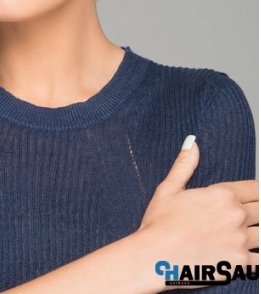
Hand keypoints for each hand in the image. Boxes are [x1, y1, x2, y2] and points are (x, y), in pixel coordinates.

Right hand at [138, 136, 257, 283]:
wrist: (156, 258)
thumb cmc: (160, 223)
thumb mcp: (169, 188)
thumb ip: (185, 165)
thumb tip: (192, 143)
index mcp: (222, 195)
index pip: (255, 188)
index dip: (255, 192)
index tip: (252, 197)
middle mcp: (236, 216)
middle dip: (256, 211)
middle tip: (248, 215)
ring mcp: (240, 241)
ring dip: (256, 233)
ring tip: (244, 234)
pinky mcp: (240, 264)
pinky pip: (260, 260)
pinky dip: (255, 257)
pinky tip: (246, 254)